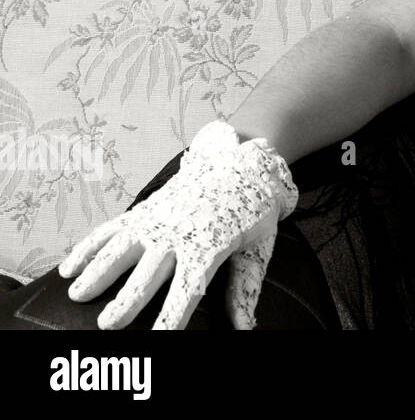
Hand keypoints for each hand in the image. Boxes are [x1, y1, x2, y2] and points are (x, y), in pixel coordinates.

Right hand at [57, 120, 297, 329]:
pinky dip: (88, 247)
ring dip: (97, 272)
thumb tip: (244, 329)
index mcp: (210, 247)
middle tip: (107, 325)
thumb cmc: (252, 211)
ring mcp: (157, 220)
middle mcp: (178, 234)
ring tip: (77, 296)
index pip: (188, 289)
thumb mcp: (258, 249)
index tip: (159, 338)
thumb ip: (245, 289)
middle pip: (147, 274)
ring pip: (121, 249)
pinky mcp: (144, 211)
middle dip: (127, 300)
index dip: (173, 315)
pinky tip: (70, 267)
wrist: (242, 163)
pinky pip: (111, 229)